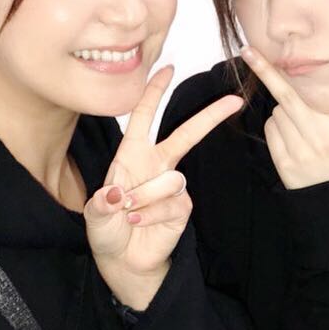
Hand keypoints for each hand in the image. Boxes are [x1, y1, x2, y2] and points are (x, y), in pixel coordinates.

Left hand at [84, 65, 242, 309]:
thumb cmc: (107, 230)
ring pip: (171, 179)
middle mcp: (155, 165)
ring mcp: (172, 185)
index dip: (153, 92)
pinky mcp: (183, 206)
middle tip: (234, 99)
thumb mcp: (94, 215)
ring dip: (145, 197)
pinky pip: (173, 203)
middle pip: (186, 134)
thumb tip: (118, 192)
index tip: (167, 68)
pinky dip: (152, 215)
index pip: (143, 117)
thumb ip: (101, 203)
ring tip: (129, 212)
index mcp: (131, 155)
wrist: (123, 261)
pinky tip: (139, 223)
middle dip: (209, 116)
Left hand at [241, 46, 328, 190]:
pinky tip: (290, 138)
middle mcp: (324, 138)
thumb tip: (327, 83)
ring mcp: (302, 151)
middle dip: (266, 72)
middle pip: (289, 98)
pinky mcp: (285, 162)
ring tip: (299, 127)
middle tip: (248, 52)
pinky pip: (271, 129)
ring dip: (282, 112)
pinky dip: (276, 127)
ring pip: (276, 112)